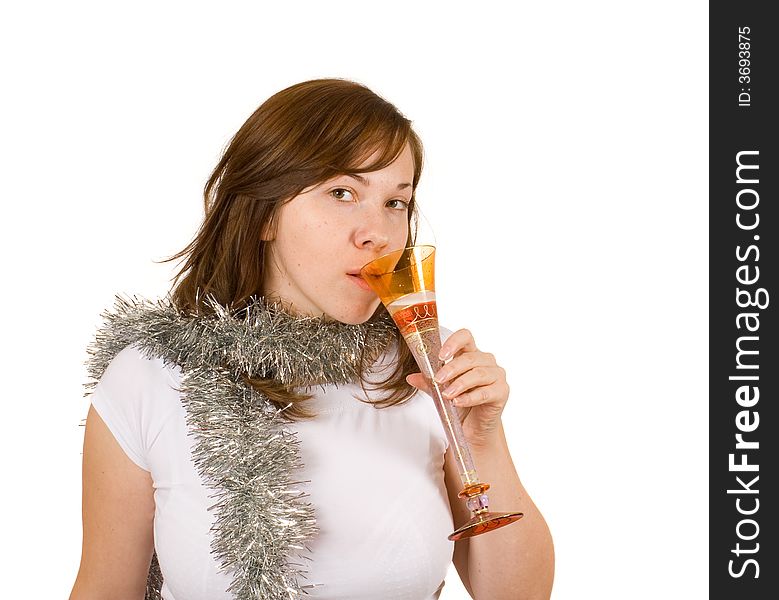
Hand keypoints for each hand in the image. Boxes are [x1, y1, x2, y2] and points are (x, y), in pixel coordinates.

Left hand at [406, 328, 508, 447]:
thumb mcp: (441, 391)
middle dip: (452, 368)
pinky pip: (485, 392)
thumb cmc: (461, 403)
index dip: (453, 342)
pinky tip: (458, 402)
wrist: (474, 427)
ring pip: (479, 374)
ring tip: (447, 394)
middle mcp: (486, 362)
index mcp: (471, 354)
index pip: (465, 337)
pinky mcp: (502, 392)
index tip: (441, 356)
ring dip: (460, 384)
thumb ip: (429, 382)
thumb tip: (410, 377)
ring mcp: (497, 376)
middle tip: (438, 379)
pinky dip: (470, 398)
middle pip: (470, 358)